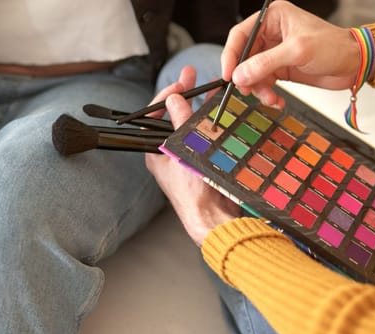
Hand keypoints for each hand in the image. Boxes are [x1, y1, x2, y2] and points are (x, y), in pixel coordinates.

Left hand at [145, 66, 240, 245]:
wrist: (213, 218)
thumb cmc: (193, 191)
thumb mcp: (184, 152)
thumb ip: (180, 123)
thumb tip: (174, 99)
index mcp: (156, 151)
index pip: (153, 116)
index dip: (166, 96)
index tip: (180, 85)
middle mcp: (169, 152)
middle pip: (173, 116)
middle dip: (183, 94)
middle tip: (191, 75)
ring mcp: (187, 156)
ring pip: (191, 123)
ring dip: (199, 104)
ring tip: (209, 86)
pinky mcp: (204, 160)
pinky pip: (205, 134)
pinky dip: (212, 120)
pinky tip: (221, 109)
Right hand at [221, 0, 360, 106]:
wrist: (353, 64)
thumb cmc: (333, 46)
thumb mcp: (297, 52)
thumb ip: (265, 63)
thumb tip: (240, 75)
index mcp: (273, 18)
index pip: (241, 35)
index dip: (231, 55)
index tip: (228, 74)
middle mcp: (271, 34)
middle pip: (244, 57)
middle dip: (246, 76)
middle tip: (247, 90)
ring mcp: (275, 53)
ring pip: (253, 74)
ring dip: (259, 89)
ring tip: (270, 98)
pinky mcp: (281, 69)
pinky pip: (264, 84)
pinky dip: (267, 94)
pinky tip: (276, 100)